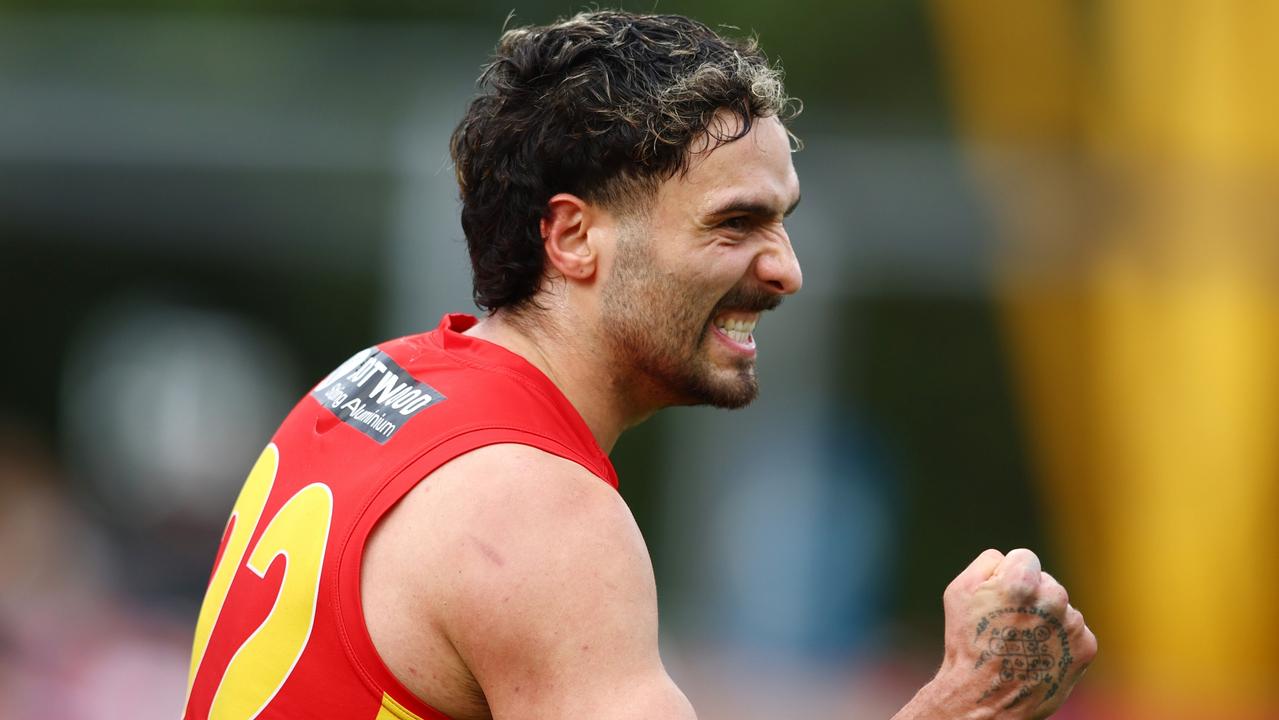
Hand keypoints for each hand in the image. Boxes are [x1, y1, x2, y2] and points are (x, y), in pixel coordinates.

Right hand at [927, 548, 1097, 718]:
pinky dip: (1060, 640)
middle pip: (1045, 582)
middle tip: (1009, 625)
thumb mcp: (959, 590)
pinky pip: (1073, 630)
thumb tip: (1009, 559)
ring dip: (1046, 619)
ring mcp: (1073, 624)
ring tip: (1023, 643)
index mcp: (1022, 581)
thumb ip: (988, 563)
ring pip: (1060, 607)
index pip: (1025, 558)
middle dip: (1031, 597)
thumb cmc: (968, 642)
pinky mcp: (1086, 646)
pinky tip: (1039, 654)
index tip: (1000, 598)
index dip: (1008, 576)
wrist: (985, 697)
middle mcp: (1054, 598)